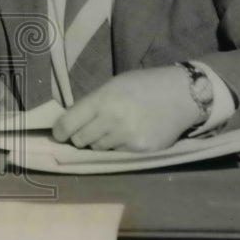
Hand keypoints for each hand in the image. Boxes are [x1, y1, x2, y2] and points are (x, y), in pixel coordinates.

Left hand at [51, 66, 198, 151]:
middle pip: (80, 140)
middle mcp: (112, 119)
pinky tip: (129, 134)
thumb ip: (93, 103)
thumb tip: (71, 121)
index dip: (59, 132)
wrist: (182, 94)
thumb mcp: (114, 85)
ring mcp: (127, 137)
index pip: (69, 123)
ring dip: (99, 142)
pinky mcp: (140, 150)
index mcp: (102, 99)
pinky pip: (117, 153)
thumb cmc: (144, 85)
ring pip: (98, 149)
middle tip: (86, 131)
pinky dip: (118, 146)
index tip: (58, 135)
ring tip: (112, 130)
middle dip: (80, 137)